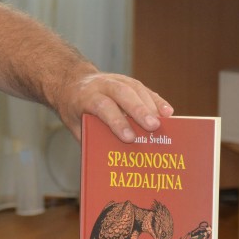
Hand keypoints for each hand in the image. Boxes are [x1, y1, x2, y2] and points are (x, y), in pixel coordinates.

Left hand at [59, 72, 173, 141]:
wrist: (71, 82)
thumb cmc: (74, 109)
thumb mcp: (74, 124)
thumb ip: (90, 137)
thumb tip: (110, 159)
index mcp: (85, 96)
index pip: (103, 107)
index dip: (117, 122)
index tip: (129, 138)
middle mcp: (102, 85)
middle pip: (123, 94)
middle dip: (139, 110)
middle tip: (154, 127)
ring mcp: (116, 80)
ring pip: (136, 88)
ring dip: (152, 106)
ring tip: (164, 123)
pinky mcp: (128, 81)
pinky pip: (144, 89)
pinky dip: (156, 100)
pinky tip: (167, 113)